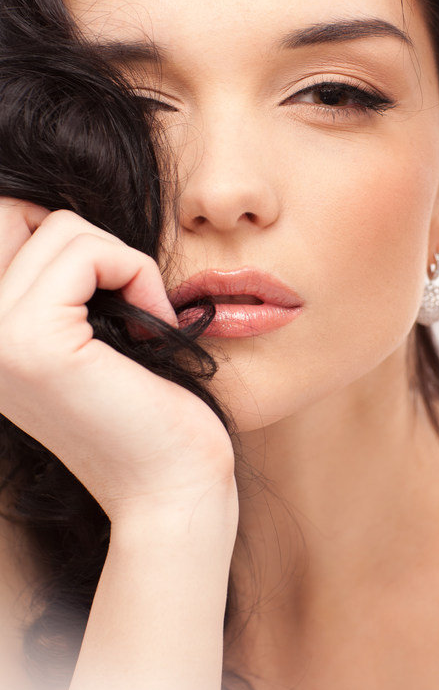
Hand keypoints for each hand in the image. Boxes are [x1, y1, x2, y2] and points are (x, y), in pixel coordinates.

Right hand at [0, 199, 236, 532]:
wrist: (170, 485)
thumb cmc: (142, 406)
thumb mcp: (85, 329)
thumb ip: (51, 277)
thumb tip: (38, 203)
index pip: (1, 221)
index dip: (67, 240)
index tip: (109, 291)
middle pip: (20, 213)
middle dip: (91, 244)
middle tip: (127, 302)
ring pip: (61, 228)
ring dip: (122, 262)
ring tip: (142, 321)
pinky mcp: (33, 345)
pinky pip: (88, 252)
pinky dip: (136, 273)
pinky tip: (153, 328)